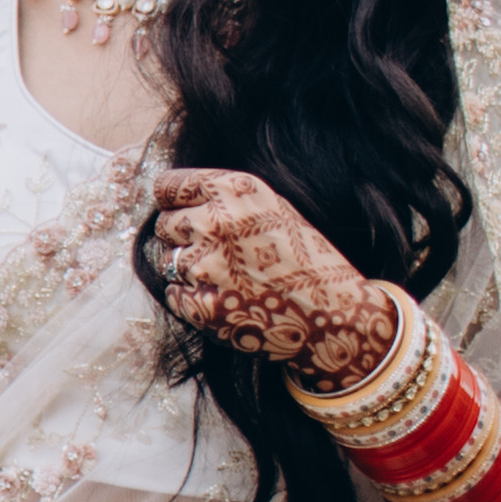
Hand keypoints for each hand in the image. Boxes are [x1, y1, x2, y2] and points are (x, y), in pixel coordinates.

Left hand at [147, 168, 394, 382]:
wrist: (335, 315)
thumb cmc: (308, 260)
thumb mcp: (273, 209)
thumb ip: (226, 200)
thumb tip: (178, 199)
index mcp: (235, 192)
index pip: (168, 186)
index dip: (172, 200)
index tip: (179, 210)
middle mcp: (215, 223)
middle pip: (165, 224)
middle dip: (182, 237)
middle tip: (216, 253)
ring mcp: (205, 265)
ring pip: (168, 260)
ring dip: (188, 270)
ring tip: (229, 278)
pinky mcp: (200, 304)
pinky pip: (175, 294)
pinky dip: (192, 299)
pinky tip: (226, 300)